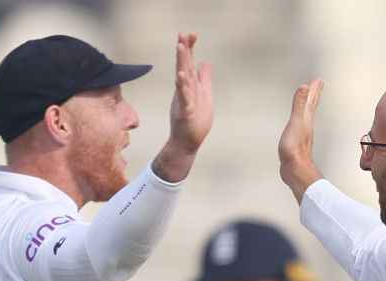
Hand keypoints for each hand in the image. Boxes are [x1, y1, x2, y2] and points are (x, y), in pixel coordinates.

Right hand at [152, 32, 212, 181]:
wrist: (186, 142)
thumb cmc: (194, 119)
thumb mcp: (203, 94)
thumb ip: (204, 78)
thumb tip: (204, 62)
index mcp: (190, 85)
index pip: (189, 62)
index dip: (190, 48)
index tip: (192, 33)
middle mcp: (185, 89)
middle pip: (184, 66)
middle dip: (184, 49)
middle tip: (182, 33)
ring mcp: (184, 100)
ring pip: (183, 78)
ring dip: (181, 62)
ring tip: (180, 47)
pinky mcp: (185, 112)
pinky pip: (184, 97)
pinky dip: (182, 87)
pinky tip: (181, 76)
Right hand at [279, 78, 323, 201]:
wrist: (295, 169)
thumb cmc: (294, 149)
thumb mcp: (296, 122)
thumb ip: (300, 104)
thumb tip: (305, 87)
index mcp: (306, 119)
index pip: (311, 100)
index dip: (313, 89)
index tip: (317, 80)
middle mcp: (307, 125)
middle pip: (312, 106)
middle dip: (314, 95)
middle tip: (317, 85)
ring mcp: (303, 133)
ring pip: (307, 115)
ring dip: (309, 106)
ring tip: (310, 100)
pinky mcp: (297, 141)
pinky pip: (301, 125)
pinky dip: (301, 119)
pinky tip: (299, 122)